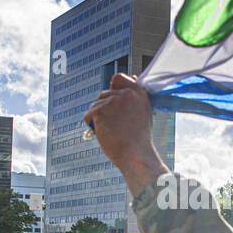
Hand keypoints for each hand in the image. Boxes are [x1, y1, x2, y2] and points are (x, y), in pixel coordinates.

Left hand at [83, 74, 166, 193]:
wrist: (135, 155)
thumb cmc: (138, 139)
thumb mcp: (143, 113)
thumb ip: (135, 97)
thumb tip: (131, 77)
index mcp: (139, 94)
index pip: (119, 79)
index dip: (112, 88)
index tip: (113, 101)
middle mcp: (127, 94)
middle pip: (104, 94)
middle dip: (104, 108)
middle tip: (115, 125)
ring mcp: (114, 101)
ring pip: (95, 105)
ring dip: (98, 118)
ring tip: (112, 131)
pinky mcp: (101, 110)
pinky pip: (89, 115)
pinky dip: (92, 124)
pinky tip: (103, 132)